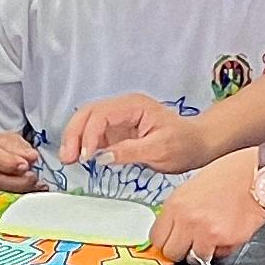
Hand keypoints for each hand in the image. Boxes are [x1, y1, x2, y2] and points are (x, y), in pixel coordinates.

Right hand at [0, 128, 40, 194]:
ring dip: (17, 192)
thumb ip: (18, 147)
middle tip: (33, 179)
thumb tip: (32, 157)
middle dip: (15, 182)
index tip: (25, 165)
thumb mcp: (3, 140)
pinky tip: (28, 197)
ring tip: (34, 187)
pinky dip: (14, 201)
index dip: (8, 162)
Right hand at [58, 95, 211, 180]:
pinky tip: (79, 159)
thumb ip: (131, 151)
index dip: (89, 135)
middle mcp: (122, 108)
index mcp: (134, 105)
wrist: (197, 145)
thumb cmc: (184, 144)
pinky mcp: (116, 132)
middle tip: (67, 158)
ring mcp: (118, 119)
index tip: (87, 158)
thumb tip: (102, 157)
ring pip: (86, 123)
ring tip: (68, 160)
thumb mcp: (161, 150)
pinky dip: (83, 146)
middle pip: (87, 114)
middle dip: (74, 134)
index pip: (101, 114)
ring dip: (74, 139)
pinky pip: (93, 135)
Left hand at [147, 152, 264, 262]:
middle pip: (171, 253)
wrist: (259, 176)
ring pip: (194, 259)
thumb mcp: (193, 186)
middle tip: (191, 243)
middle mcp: (187, 219)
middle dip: (181, 250)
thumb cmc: (231, 175)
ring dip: (202, 252)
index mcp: (176, 203)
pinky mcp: (224, 240)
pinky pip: (217, 255)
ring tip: (212, 238)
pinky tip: (227, 233)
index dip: (166, 241)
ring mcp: (205, 232)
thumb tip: (172, 230)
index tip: (172, 242)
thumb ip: (180, 209)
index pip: (156, 238)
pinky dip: (222, 249)